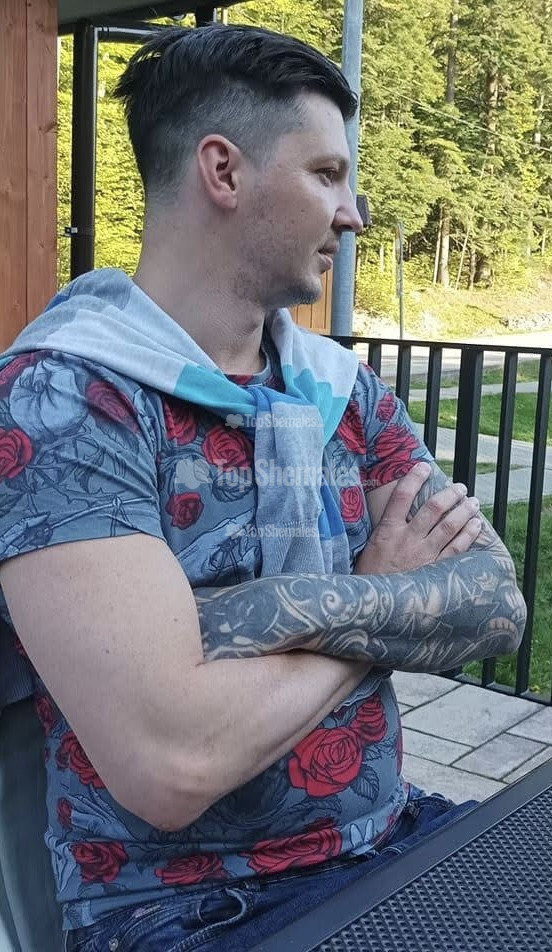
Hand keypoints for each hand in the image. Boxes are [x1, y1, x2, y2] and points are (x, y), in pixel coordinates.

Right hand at [354, 462, 481, 574]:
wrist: (375, 606)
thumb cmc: (369, 577)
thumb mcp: (369, 548)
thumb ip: (384, 530)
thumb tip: (395, 510)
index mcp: (387, 531)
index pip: (401, 496)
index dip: (413, 478)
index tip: (423, 466)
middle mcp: (407, 540)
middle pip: (433, 508)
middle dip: (450, 494)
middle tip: (459, 487)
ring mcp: (423, 555)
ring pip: (449, 526)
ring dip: (464, 510)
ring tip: (472, 502)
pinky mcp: (434, 570)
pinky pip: (457, 549)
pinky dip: (469, 534)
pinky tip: (476, 525)